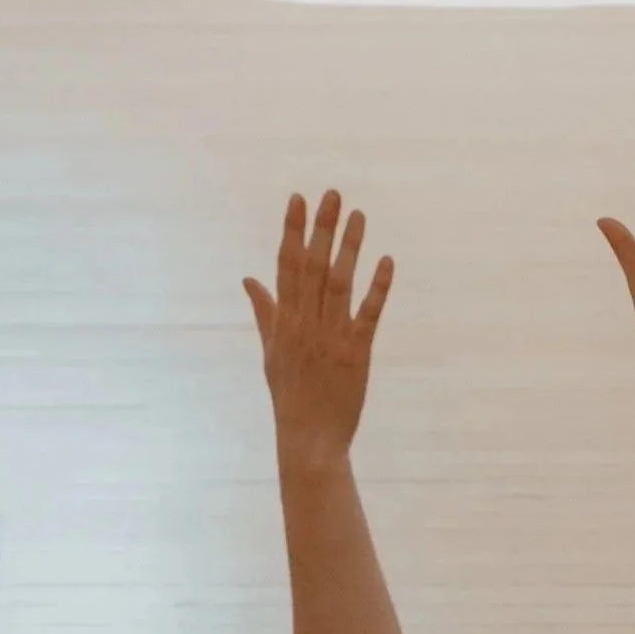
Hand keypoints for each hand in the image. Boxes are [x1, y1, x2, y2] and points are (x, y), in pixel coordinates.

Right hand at [246, 192, 394, 467]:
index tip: (297, 199)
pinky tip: (385, 260)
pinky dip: (377, 287)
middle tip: (332, 194)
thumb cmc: (290, 396)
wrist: (308, 439)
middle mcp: (305, 324)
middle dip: (321, 228)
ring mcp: (330, 338)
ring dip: (349, 247)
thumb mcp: (271, 352)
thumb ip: (264, 312)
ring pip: (338, 283)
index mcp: (284, 322)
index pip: (286, 266)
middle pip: (312, 266)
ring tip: (359, 216)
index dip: (292, 231)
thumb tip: (249, 279)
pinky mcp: (355, 354)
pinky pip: (367, 315)